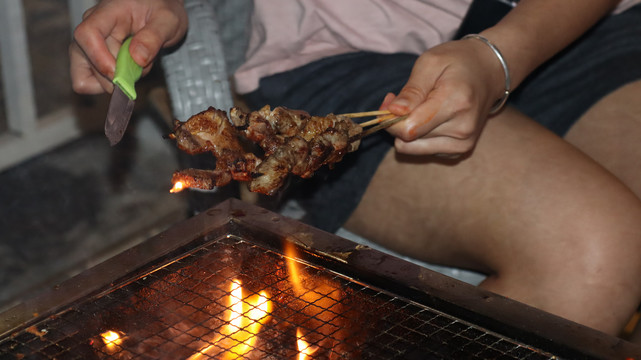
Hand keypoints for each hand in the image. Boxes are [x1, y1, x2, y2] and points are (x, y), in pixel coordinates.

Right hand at [70, 0, 187, 94]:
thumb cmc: (161, 10)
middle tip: (140, 71)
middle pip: (86, 60)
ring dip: (111, 81)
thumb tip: (137, 58)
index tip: (119, 74)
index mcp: (108, 12)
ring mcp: (91, 43)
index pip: (87, 34)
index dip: (99, 59)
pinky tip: (128, 72)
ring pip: (84, 75)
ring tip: (136, 68)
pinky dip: (108, 84)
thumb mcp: (167, 21)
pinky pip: (90, 80)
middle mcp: (92, 26)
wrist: (160, 10)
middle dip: (113, 76)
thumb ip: (153, 38)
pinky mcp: (94, 56)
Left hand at [382, 37, 507, 155]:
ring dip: (408, 130)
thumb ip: (411, 91)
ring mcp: (463, 143)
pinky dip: (420, 136)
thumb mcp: (430, 63)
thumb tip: (392, 113)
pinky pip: (423, 150)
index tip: (390, 100)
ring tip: (419, 107)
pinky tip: (429, 118)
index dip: (390, 118)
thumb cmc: (457, 62)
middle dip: (397, 122)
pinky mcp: (461, 150)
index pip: (408, 129)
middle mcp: (462, 129)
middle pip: (408, 140)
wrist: (489, 71)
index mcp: (455, 103)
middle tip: (403, 100)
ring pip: (412, 148)